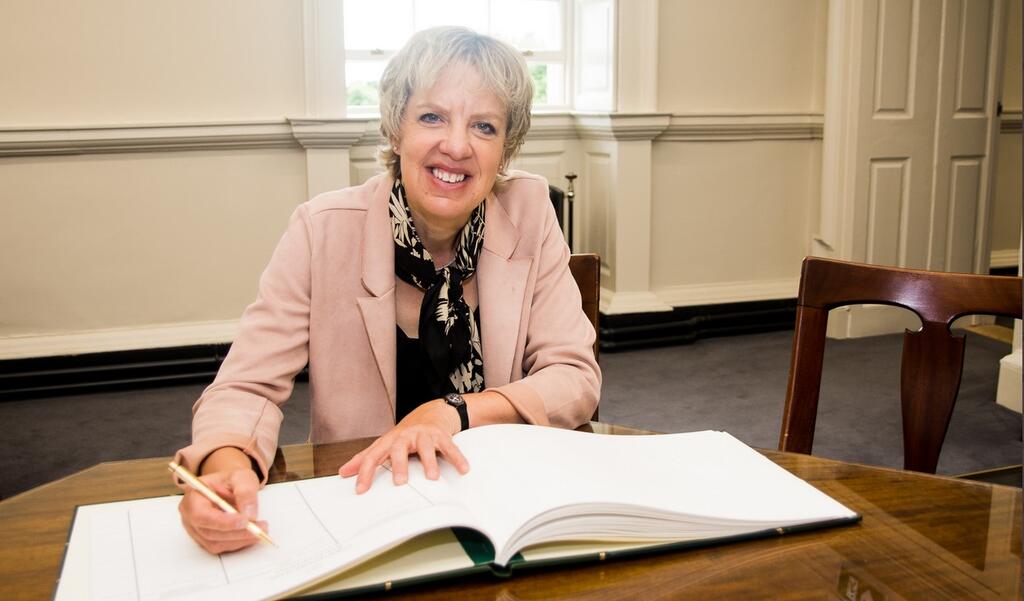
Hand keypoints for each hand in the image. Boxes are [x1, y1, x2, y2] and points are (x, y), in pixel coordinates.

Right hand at [178, 449, 265, 553]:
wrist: (228, 486)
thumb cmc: (231, 480)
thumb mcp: (242, 477)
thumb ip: (245, 492)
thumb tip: (249, 515)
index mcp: (193, 496)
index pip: (201, 514)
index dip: (222, 521)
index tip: (244, 521)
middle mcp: (190, 515)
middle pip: (208, 532)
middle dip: (236, 532)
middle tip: (260, 528)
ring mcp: (196, 529)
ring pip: (215, 543)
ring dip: (239, 540)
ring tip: (260, 530)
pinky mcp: (205, 539)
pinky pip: (220, 547)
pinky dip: (237, 543)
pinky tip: (251, 534)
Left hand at [338, 399, 469, 493]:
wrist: (431, 413)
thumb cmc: (405, 435)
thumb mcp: (385, 444)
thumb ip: (365, 458)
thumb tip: (343, 472)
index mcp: (389, 441)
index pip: (374, 456)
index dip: (365, 472)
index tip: (360, 490)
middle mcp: (406, 437)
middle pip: (399, 449)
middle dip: (399, 465)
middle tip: (400, 482)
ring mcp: (424, 435)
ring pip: (426, 448)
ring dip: (429, 462)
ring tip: (432, 478)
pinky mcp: (442, 436)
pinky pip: (450, 447)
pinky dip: (457, 458)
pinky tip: (463, 469)